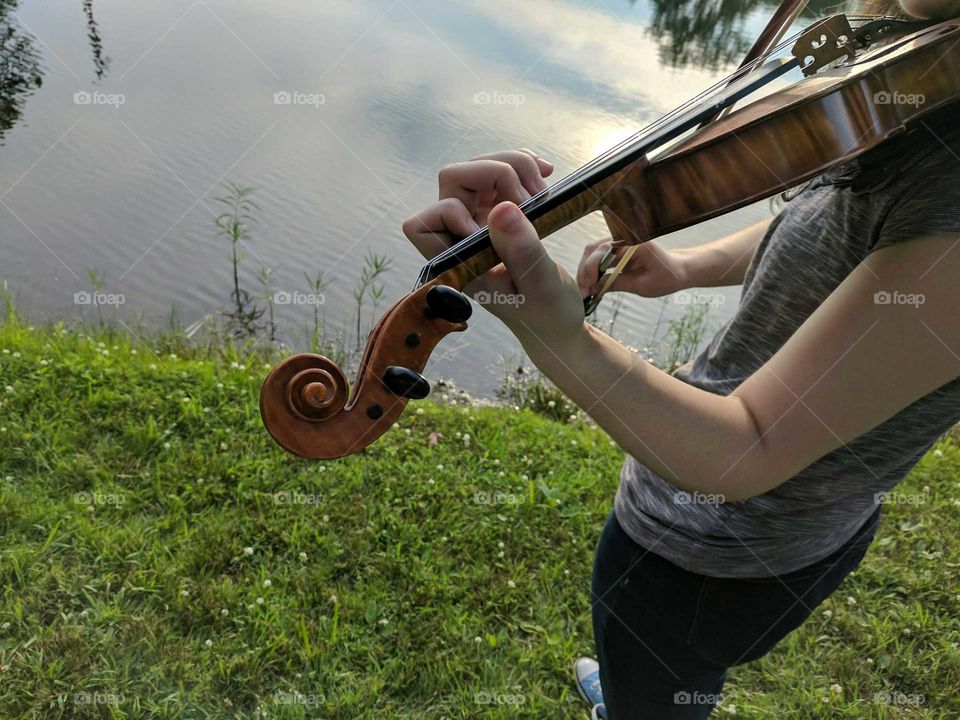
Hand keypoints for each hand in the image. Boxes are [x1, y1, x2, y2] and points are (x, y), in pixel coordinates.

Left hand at [401, 150, 583, 347]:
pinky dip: (522, 166)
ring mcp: (479, 221)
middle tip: (533, 199)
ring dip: (513, 166)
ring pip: (478, 168)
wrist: (558, 317)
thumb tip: (501, 208)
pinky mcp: (500, 211)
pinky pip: (500, 172)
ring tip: (543, 192)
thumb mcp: (541, 285)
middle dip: (494, 173)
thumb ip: (521, 251)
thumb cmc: (546, 313)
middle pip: (452, 180)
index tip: (487, 228)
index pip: (420, 226)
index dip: (449, 212)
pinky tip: (545, 176)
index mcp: (459, 264)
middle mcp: (462, 238)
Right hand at [576, 238, 688, 298]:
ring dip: (586, 271)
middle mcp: (623, 238)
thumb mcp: (642, 286)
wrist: (679, 270)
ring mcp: (619, 242)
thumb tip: (593, 289)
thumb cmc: (666, 278)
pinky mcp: (617, 249)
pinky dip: (592, 270)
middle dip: (584, 272)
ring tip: (585, 290)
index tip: (587, 289)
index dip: (590, 270)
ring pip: (592, 252)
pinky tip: (591, 285)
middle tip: (582, 292)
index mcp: (632, 244)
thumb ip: (617, 284)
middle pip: (593, 250)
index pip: (602, 252)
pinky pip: (599, 257)